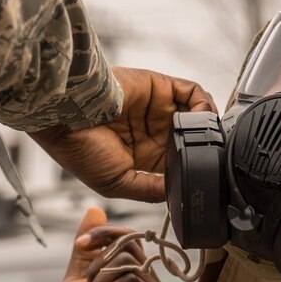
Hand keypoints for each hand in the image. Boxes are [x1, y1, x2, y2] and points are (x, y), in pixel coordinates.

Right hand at [30, 67, 215, 202]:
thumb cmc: (79, 151)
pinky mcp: (160, 88)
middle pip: (192, 137)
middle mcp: (153, 133)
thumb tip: (179, 193)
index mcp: (144, 158)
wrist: (65, 117)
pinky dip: (203, 104)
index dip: (194, 167)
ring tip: (209, 135)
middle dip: (206, 145)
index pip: (179, 162)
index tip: (206, 176)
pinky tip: (201, 117)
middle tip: (215, 153)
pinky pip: (192, 93)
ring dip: (208, 124)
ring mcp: (158, 110)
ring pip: (197, 114)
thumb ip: (150, 190)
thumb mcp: (116, 184)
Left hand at [49, 207, 170, 281]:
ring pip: (127, 264)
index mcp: (135, 276)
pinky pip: (131, 281)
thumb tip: (94, 211)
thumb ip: (88, 249)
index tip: (81, 245)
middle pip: (127, 247)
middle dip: (96, 270)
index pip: (129, 237)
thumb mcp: (78, 280)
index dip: (105, 234)